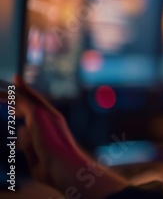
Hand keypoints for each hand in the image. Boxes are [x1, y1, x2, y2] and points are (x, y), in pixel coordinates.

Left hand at [15, 75, 128, 198]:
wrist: (64, 167)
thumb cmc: (54, 168)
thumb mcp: (37, 155)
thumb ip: (28, 142)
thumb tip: (20, 129)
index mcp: (54, 127)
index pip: (40, 112)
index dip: (30, 103)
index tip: (19, 100)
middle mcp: (52, 117)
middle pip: (34, 100)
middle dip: (22, 93)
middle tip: (11, 87)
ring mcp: (46, 114)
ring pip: (26, 98)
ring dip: (11, 95)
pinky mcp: (37, 113)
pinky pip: (21, 99)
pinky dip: (12, 95)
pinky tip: (1, 96)